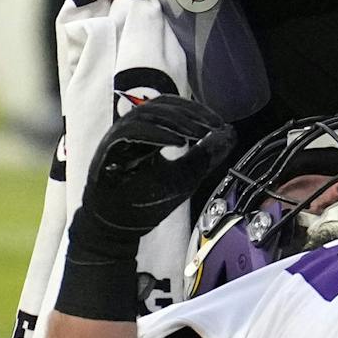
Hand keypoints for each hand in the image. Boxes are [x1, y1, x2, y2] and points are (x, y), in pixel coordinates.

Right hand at [77, 96, 234, 241]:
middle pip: (158, 106)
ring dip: (176, 121)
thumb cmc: (145, 204)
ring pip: (144, 115)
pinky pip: (129, 133)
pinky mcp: (107, 155)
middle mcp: (128, 133)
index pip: (169, 107)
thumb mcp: (186, 176)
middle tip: (213, 126)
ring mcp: (116, 142)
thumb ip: (206, 155)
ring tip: (198, 133)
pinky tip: (179, 143)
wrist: (117, 231)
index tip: (218, 123)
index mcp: (146, 134)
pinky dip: (156, 134)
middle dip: (189, 113)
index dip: (195, 110)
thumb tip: (230, 132)